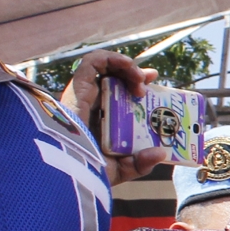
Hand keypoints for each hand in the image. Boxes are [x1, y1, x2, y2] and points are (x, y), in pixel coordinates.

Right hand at [66, 50, 168, 185]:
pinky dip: (111, 58)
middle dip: (135, 74)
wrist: (69, 169)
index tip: (153, 85)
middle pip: (115, 79)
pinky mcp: (77, 87)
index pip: (119, 96)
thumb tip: (160, 154)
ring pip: (104, 68)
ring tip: (139, 79)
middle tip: (150, 80)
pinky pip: (91, 62)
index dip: (137, 86)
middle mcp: (93, 105)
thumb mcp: (119, 169)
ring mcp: (84, 95)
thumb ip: (140, 164)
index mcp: (102, 120)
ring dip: (126, 66)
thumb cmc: (87, 172)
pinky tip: (128, 65)